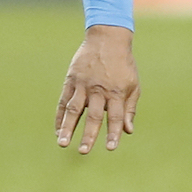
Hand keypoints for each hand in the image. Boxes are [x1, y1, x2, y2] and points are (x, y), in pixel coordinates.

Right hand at [56, 25, 140, 153]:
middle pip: (93, 116)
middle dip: (89, 134)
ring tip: (62, 143)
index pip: (116, 116)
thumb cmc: (123, 65)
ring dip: (68, 127)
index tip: (110, 148)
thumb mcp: (133, 85)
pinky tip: (57, 131)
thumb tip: (128, 131)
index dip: (114, 133)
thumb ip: (130, 108)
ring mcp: (83, 85)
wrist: (107, 39)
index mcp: (117, 92)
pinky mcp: (71, 81)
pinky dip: (59, 117)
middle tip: (84, 151)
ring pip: (74, 109)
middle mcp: (99, 90)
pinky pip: (63, 101)